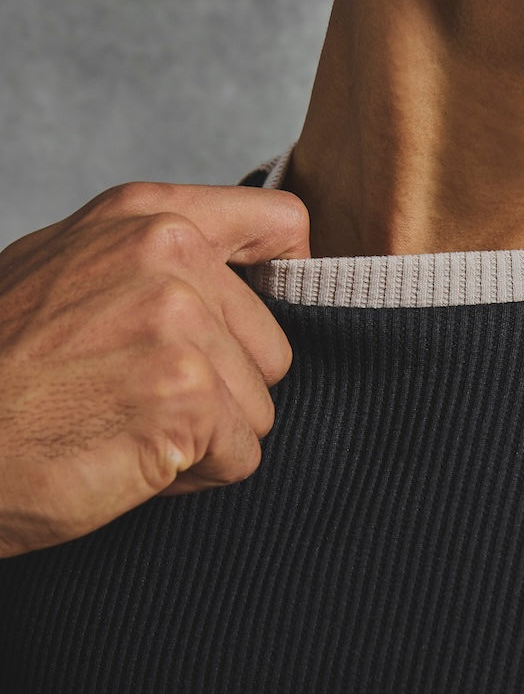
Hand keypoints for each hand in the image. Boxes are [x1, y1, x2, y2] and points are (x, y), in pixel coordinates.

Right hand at [0, 179, 310, 557]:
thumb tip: (247, 273)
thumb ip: (154, 261)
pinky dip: (192, 478)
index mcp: (147, 214)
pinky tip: (128, 460)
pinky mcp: (184, 395)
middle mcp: (169, 253)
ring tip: (122, 426)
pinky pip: (241, 457)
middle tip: (135, 398)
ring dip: (203, 437)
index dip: (279, 288)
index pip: (284, 227)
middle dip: (221, 389)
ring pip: (259, 407)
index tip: (244, 326)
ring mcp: (180, 323)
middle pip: (275, 346)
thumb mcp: (68, 271)